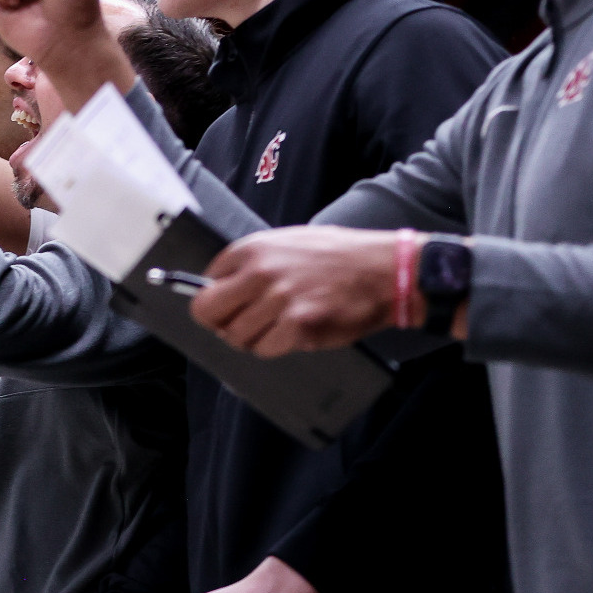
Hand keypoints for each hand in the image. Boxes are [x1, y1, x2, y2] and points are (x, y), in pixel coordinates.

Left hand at [191, 225, 419, 356]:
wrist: (386, 270)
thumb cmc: (341, 257)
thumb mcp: (289, 243)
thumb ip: (254, 263)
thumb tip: (223, 286)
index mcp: (253, 249)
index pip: (206, 282)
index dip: (218, 299)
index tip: (229, 306)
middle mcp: (260, 272)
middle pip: (209, 311)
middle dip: (221, 323)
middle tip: (240, 326)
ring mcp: (279, 298)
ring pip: (236, 335)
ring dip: (253, 338)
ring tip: (277, 327)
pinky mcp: (298, 324)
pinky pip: (265, 349)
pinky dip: (275, 348)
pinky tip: (293, 334)